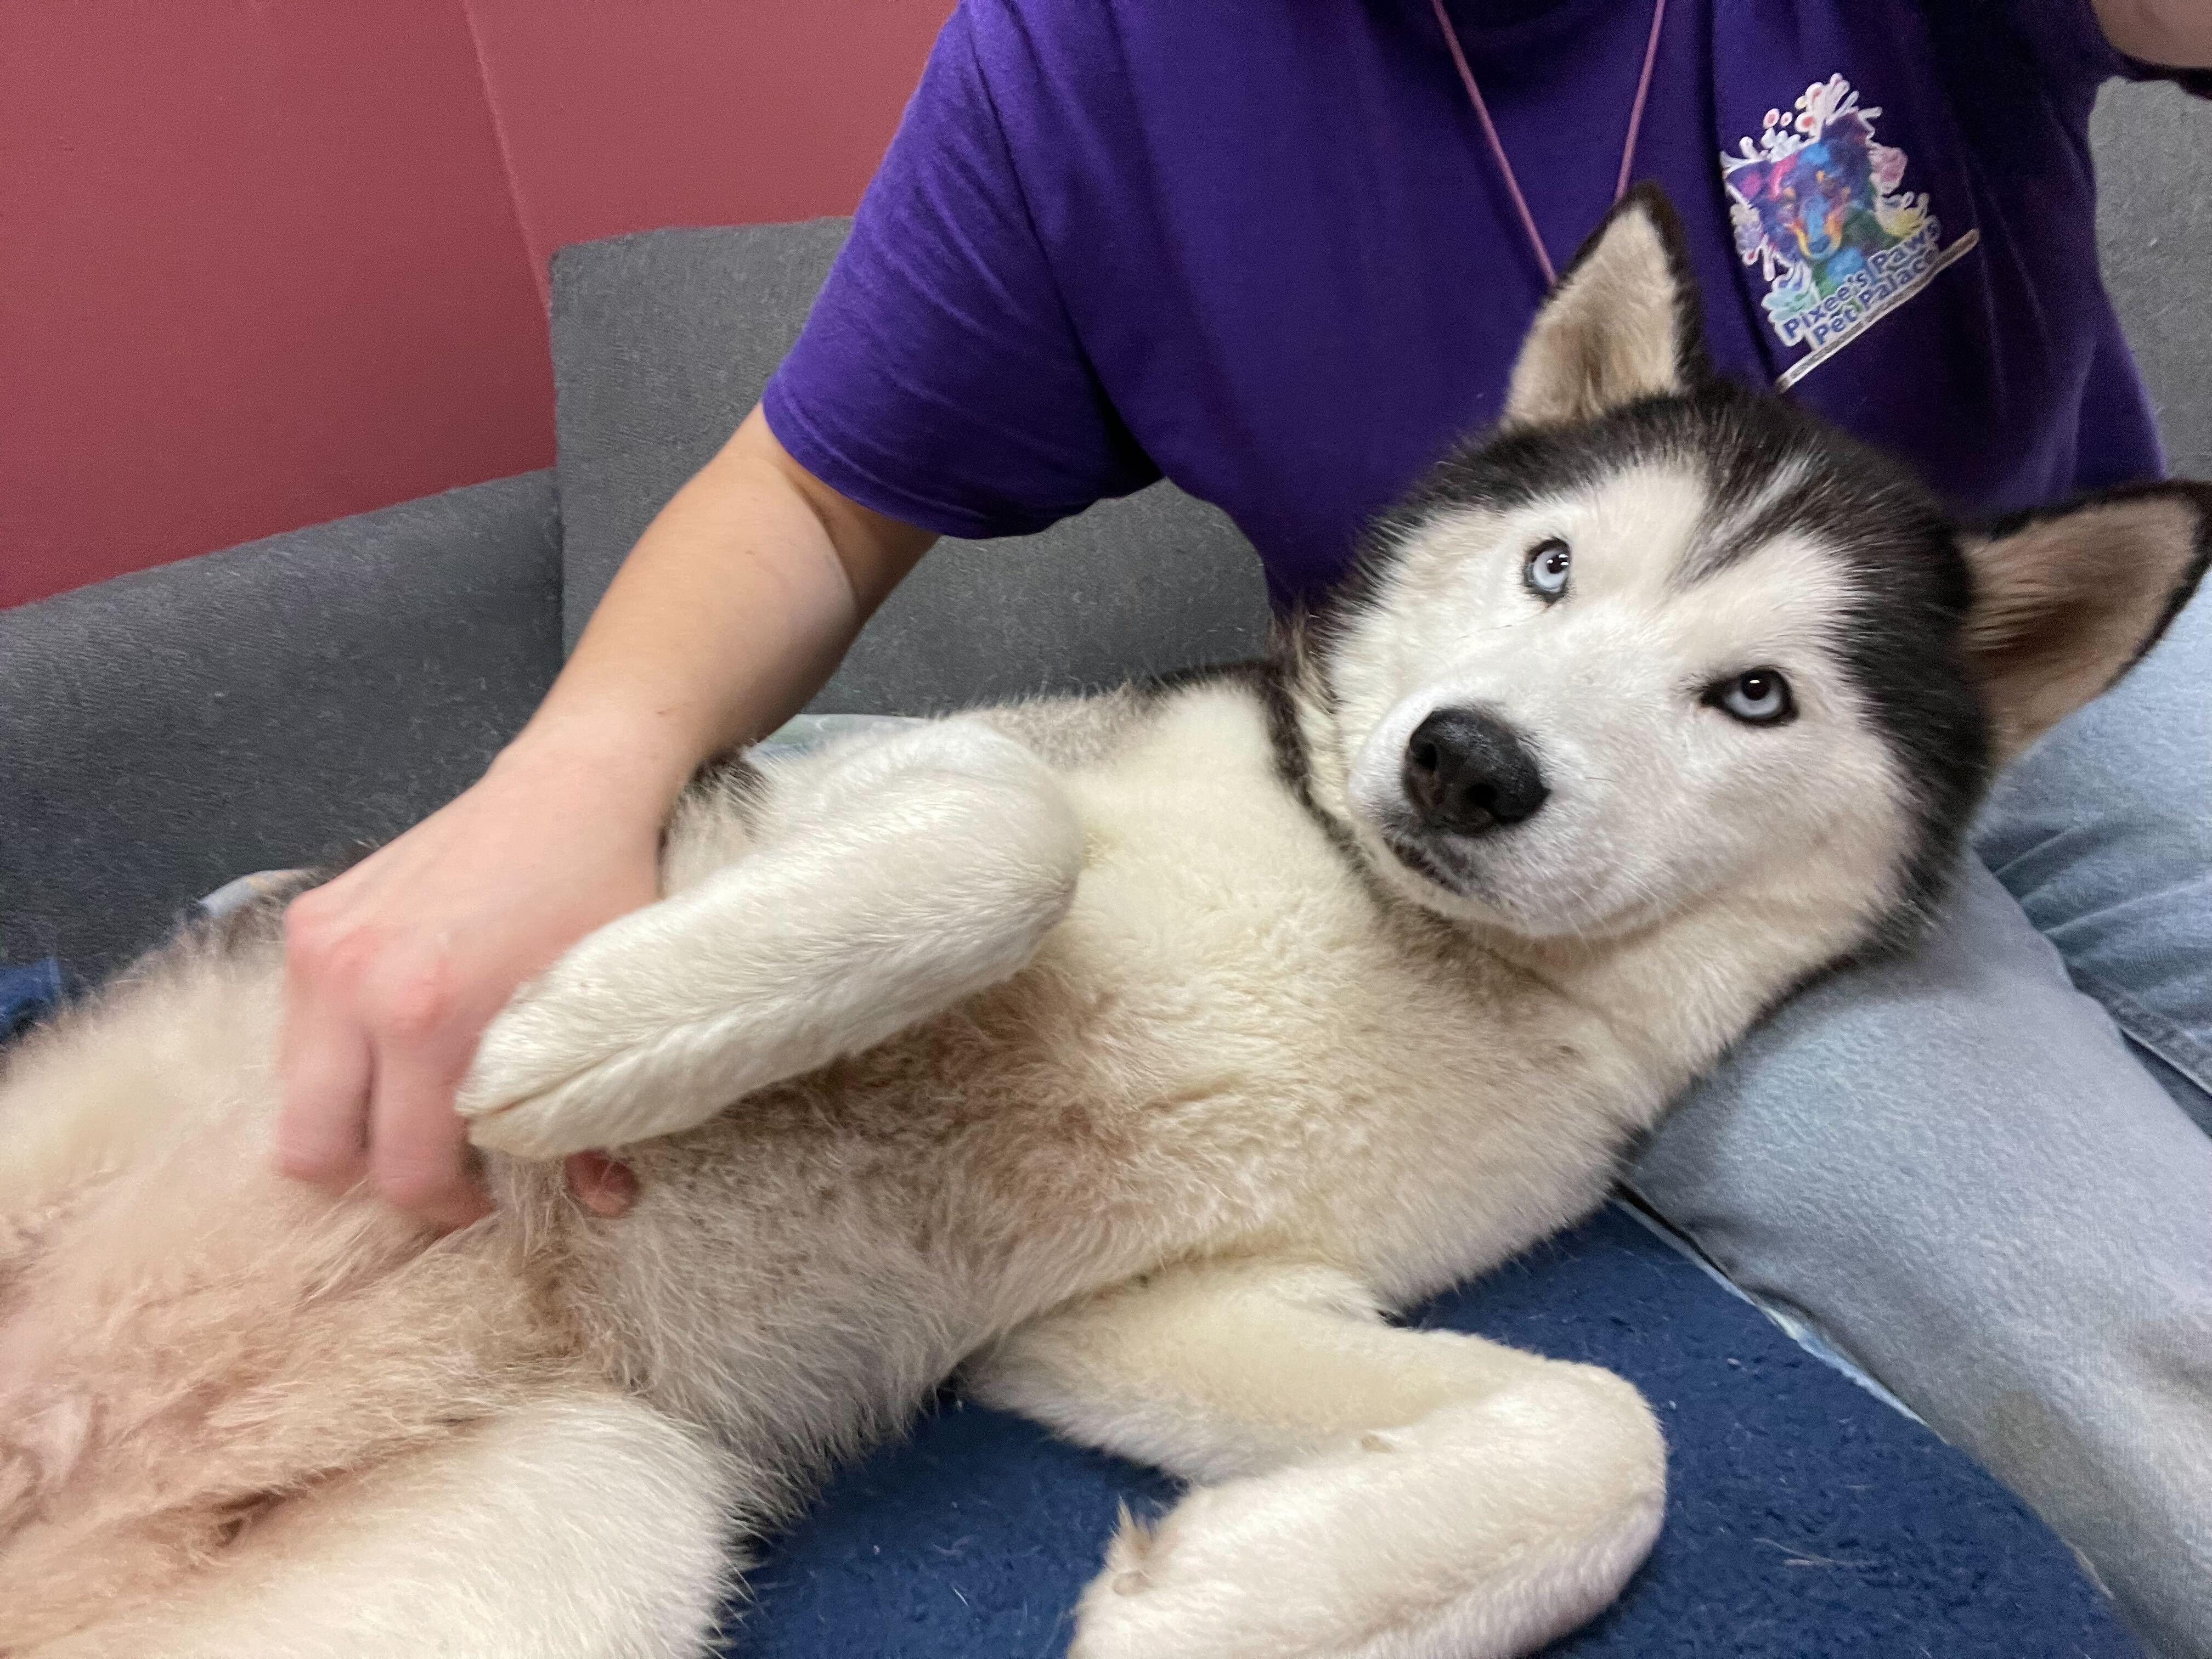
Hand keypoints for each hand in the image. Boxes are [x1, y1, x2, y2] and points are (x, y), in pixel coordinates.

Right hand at [273, 736, 670, 1229]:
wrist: (569, 789)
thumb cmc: (602, 897)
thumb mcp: (606, 1013)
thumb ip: (590, 1116)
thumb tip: (601, 1199)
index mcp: (428, 1020)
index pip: (403, 1172)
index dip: (444, 1205)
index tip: (479, 1195)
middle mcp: (353, 985)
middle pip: (309, 1149)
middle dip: (368, 1173)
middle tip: (431, 1157)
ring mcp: (319, 948)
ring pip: (291, 1090)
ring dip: (346, 1109)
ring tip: (415, 1094)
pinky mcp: (308, 918)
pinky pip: (297, 1024)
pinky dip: (338, 1048)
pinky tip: (401, 1030)